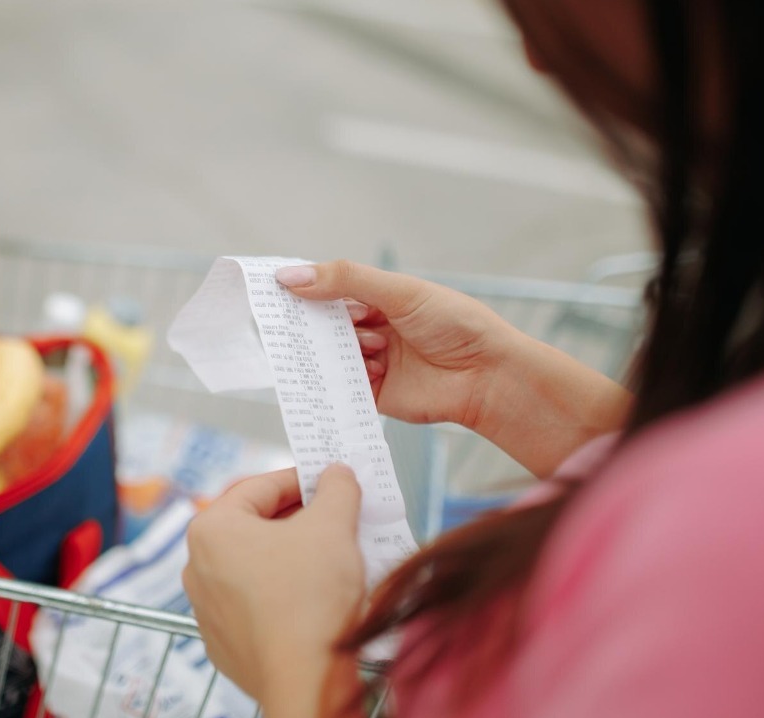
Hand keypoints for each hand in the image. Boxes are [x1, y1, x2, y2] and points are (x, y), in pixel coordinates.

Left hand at [183, 466, 365, 717]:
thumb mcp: (333, 526)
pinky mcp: (224, 642)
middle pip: (255, 525)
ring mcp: (207, 608)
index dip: (302, 478)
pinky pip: (255, 603)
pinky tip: (315, 597)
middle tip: (337, 518)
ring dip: (292, 556)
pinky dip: (282, 593)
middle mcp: (197, 567)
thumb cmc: (310, 598)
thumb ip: (336, 489)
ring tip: (332, 557)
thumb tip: (336, 475)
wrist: (305, 680)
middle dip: (298, 519)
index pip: (261, 486)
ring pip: (255, 566)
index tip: (330, 480)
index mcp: (212, 529)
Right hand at [276, 261, 632, 475]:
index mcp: (381, 297)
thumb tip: (290, 276)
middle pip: (326, 325)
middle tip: (290, 324)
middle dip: (313, 324)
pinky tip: (339, 377)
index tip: (274, 289)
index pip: (331, 289)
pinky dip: (336, 383)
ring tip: (355, 349)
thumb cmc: (457, 325)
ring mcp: (372, 362)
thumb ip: (344, 280)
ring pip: (332, 356)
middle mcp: (374, 328)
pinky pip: (342, 389)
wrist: (489, 377)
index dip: (304, 289)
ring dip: (336, 352)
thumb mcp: (399, 292)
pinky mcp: (373, 395)